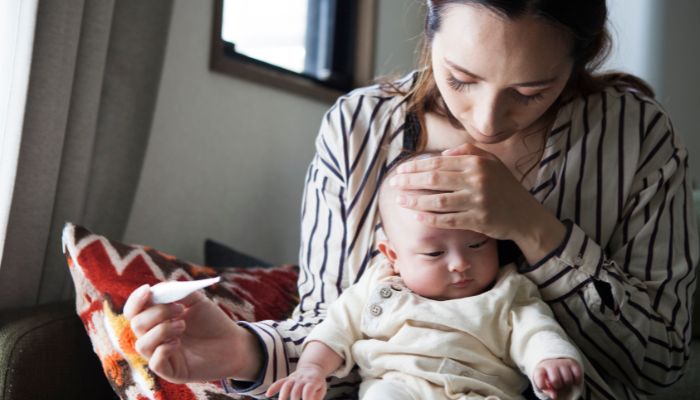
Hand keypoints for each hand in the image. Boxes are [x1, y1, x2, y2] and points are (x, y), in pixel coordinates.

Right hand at [123, 284, 260, 382]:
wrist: (233, 342)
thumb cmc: (212, 322)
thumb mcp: (196, 300)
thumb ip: (177, 292)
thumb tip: (158, 289)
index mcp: (157, 320)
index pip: (134, 311)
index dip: (135, 300)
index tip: (148, 290)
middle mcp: (154, 338)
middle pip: (136, 324)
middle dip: (157, 312)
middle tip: (180, 309)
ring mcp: (161, 355)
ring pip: (141, 344)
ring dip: (162, 330)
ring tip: (182, 325)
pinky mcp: (171, 371)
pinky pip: (155, 362)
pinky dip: (164, 349)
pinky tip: (178, 343)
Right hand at [266, 364, 326, 399]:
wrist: (312, 368)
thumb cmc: (317, 382)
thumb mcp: (322, 389)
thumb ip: (317, 397)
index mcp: (313, 381)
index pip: (308, 391)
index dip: (307, 399)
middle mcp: (302, 379)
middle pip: (295, 391)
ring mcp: (294, 378)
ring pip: (286, 385)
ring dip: (282, 396)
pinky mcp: (288, 379)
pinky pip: (279, 382)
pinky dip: (273, 387)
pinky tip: (268, 394)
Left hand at [392, 143, 565, 262]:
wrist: (525, 215)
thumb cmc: (504, 187)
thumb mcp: (491, 162)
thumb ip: (468, 152)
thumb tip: (442, 155)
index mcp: (477, 164)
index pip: (438, 164)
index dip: (416, 167)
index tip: (400, 170)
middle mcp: (477, 180)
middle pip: (434, 180)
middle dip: (409, 181)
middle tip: (393, 183)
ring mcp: (477, 202)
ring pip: (438, 201)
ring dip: (415, 201)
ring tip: (399, 200)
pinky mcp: (478, 221)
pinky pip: (448, 220)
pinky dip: (431, 218)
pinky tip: (417, 216)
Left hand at [534, 358, 582, 399]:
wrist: (554, 364)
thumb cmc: (548, 377)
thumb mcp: (544, 384)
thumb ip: (548, 391)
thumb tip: (554, 396)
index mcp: (540, 369)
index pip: (539, 378)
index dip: (543, 386)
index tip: (545, 387)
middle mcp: (551, 364)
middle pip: (555, 380)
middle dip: (557, 386)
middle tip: (557, 385)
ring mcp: (561, 363)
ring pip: (567, 379)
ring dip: (567, 384)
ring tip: (564, 382)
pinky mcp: (572, 363)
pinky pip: (577, 374)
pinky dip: (576, 380)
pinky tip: (572, 381)